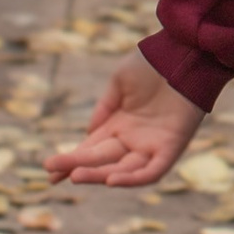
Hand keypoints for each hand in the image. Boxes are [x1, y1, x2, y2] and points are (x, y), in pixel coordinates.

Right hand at [48, 54, 207, 188]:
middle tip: (51, 173)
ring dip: (99, 175)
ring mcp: (152, 144)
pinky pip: (152, 171)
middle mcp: (134, 138)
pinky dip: (134, 178)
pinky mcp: (171, 147)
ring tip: (75, 176)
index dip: (72, 159)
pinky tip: (111, 180)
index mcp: (119, 123)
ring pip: (123, 170)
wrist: (183, 52)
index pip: (92, 148)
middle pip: (102, 160)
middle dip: (77, 167)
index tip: (50, 169)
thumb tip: (88, 135)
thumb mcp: (120, 82)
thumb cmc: (152, 63)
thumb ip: (105, 108)